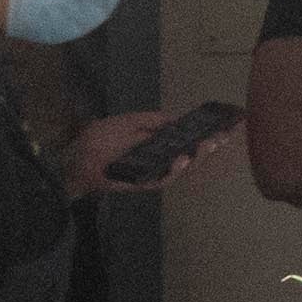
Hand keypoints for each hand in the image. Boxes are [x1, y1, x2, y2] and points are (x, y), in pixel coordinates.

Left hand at [61, 99, 236, 197]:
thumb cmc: (100, 139)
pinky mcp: (141, 184)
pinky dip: (173, 171)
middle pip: (189, 157)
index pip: (186, 141)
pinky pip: (162, 180)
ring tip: (205, 147)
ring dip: (194, 159)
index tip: (225, 128)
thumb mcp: (129, 122)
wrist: (76, 158)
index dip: (205, 136)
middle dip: (207, 148)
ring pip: (179, 170)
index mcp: (156, 144)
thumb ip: (153, 120)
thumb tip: (178, 117)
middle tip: (222, 137)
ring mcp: (150, 174)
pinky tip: (181, 160)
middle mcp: (157, 160)